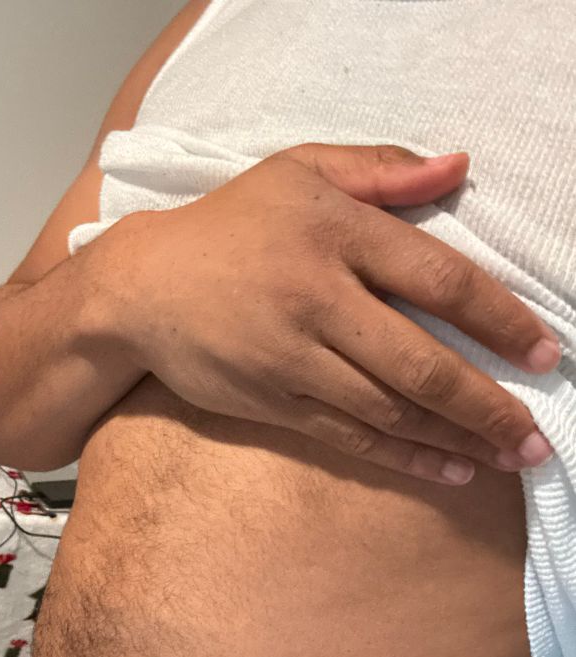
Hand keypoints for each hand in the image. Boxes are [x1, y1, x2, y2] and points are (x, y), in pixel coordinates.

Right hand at [112, 143, 558, 484]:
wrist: (139, 291)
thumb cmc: (227, 227)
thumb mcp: (297, 171)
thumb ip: (380, 170)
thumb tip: (457, 168)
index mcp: (334, 234)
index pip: (438, 279)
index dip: (500, 320)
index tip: (545, 353)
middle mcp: (318, 300)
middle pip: (421, 365)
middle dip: (488, 406)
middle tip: (536, 438)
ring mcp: (293, 360)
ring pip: (390, 412)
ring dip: (456, 440)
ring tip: (508, 459)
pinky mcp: (273, 404)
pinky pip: (350, 438)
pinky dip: (404, 458)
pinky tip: (448, 471)